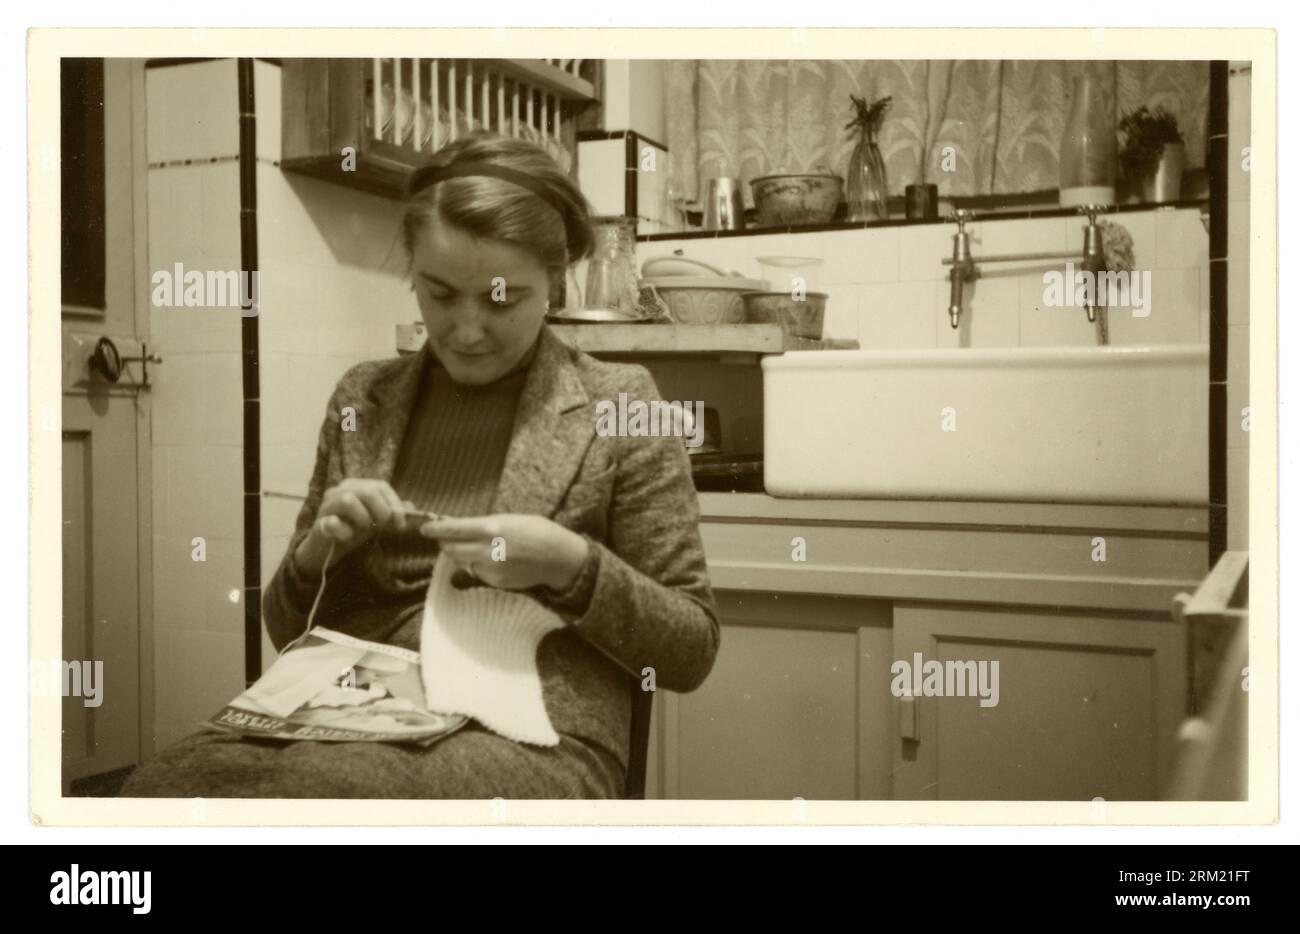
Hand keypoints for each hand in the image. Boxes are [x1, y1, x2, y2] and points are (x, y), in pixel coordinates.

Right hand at [294, 479, 414, 576]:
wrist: (327, 549)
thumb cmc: (352, 529)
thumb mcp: (376, 520)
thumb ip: (392, 512)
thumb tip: (411, 507)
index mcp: (356, 486)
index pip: (380, 486)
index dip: (395, 504)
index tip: (401, 523)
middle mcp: (340, 490)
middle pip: (367, 491)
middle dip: (382, 510)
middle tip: (383, 526)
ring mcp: (327, 505)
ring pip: (348, 500)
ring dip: (363, 517)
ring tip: (364, 528)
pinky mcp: (319, 523)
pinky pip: (333, 522)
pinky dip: (345, 531)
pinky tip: (348, 537)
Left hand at [419, 513, 588, 592]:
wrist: (558, 557)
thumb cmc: (537, 531)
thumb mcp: (509, 519)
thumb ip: (484, 525)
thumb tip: (459, 527)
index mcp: (491, 528)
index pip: (453, 529)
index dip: (435, 529)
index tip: (425, 528)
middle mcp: (487, 550)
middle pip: (450, 549)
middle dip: (446, 543)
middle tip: (449, 537)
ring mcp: (490, 569)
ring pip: (462, 562)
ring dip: (462, 555)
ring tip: (480, 548)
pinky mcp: (495, 582)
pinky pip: (477, 573)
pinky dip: (478, 566)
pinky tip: (496, 560)